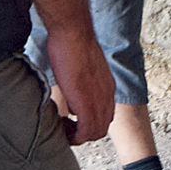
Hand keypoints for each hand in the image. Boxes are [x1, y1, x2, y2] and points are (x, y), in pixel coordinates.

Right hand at [44, 24, 114, 144]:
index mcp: (107, 86)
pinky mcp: (86, 104)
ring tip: (63, 130)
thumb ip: (82, 84)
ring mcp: (99, 100)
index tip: (73, 121)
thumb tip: (73, 98)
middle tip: (66, 129)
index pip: (104, 115)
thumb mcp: (82, 67)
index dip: (89, 123)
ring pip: (96, 133)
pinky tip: (63, 128)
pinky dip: (75, 136)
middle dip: (84, 133)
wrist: (73, 33)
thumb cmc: (72, 43)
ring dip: (79, 136)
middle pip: (102, 127)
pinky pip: (86, 132)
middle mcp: (107, 95)